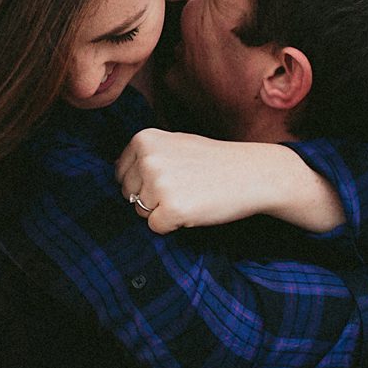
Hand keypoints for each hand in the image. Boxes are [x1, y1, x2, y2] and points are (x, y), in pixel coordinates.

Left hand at [116, 128, 276, 233]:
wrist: (253, 173)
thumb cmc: (213, 161)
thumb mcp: (173, 143)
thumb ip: (144, 155)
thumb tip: (115, 171)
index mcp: (143, 139)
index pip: (121, 175)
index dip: (145, 182)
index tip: (173, 175)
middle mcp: (147, 158)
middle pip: (128, 195)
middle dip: (152, 198)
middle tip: (185, 186)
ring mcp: (158, 183)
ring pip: (141, 212)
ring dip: (164, 210)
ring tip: (192, 194)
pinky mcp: (172, 208)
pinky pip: (156, 227)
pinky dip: (174, 225)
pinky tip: (195, 208)